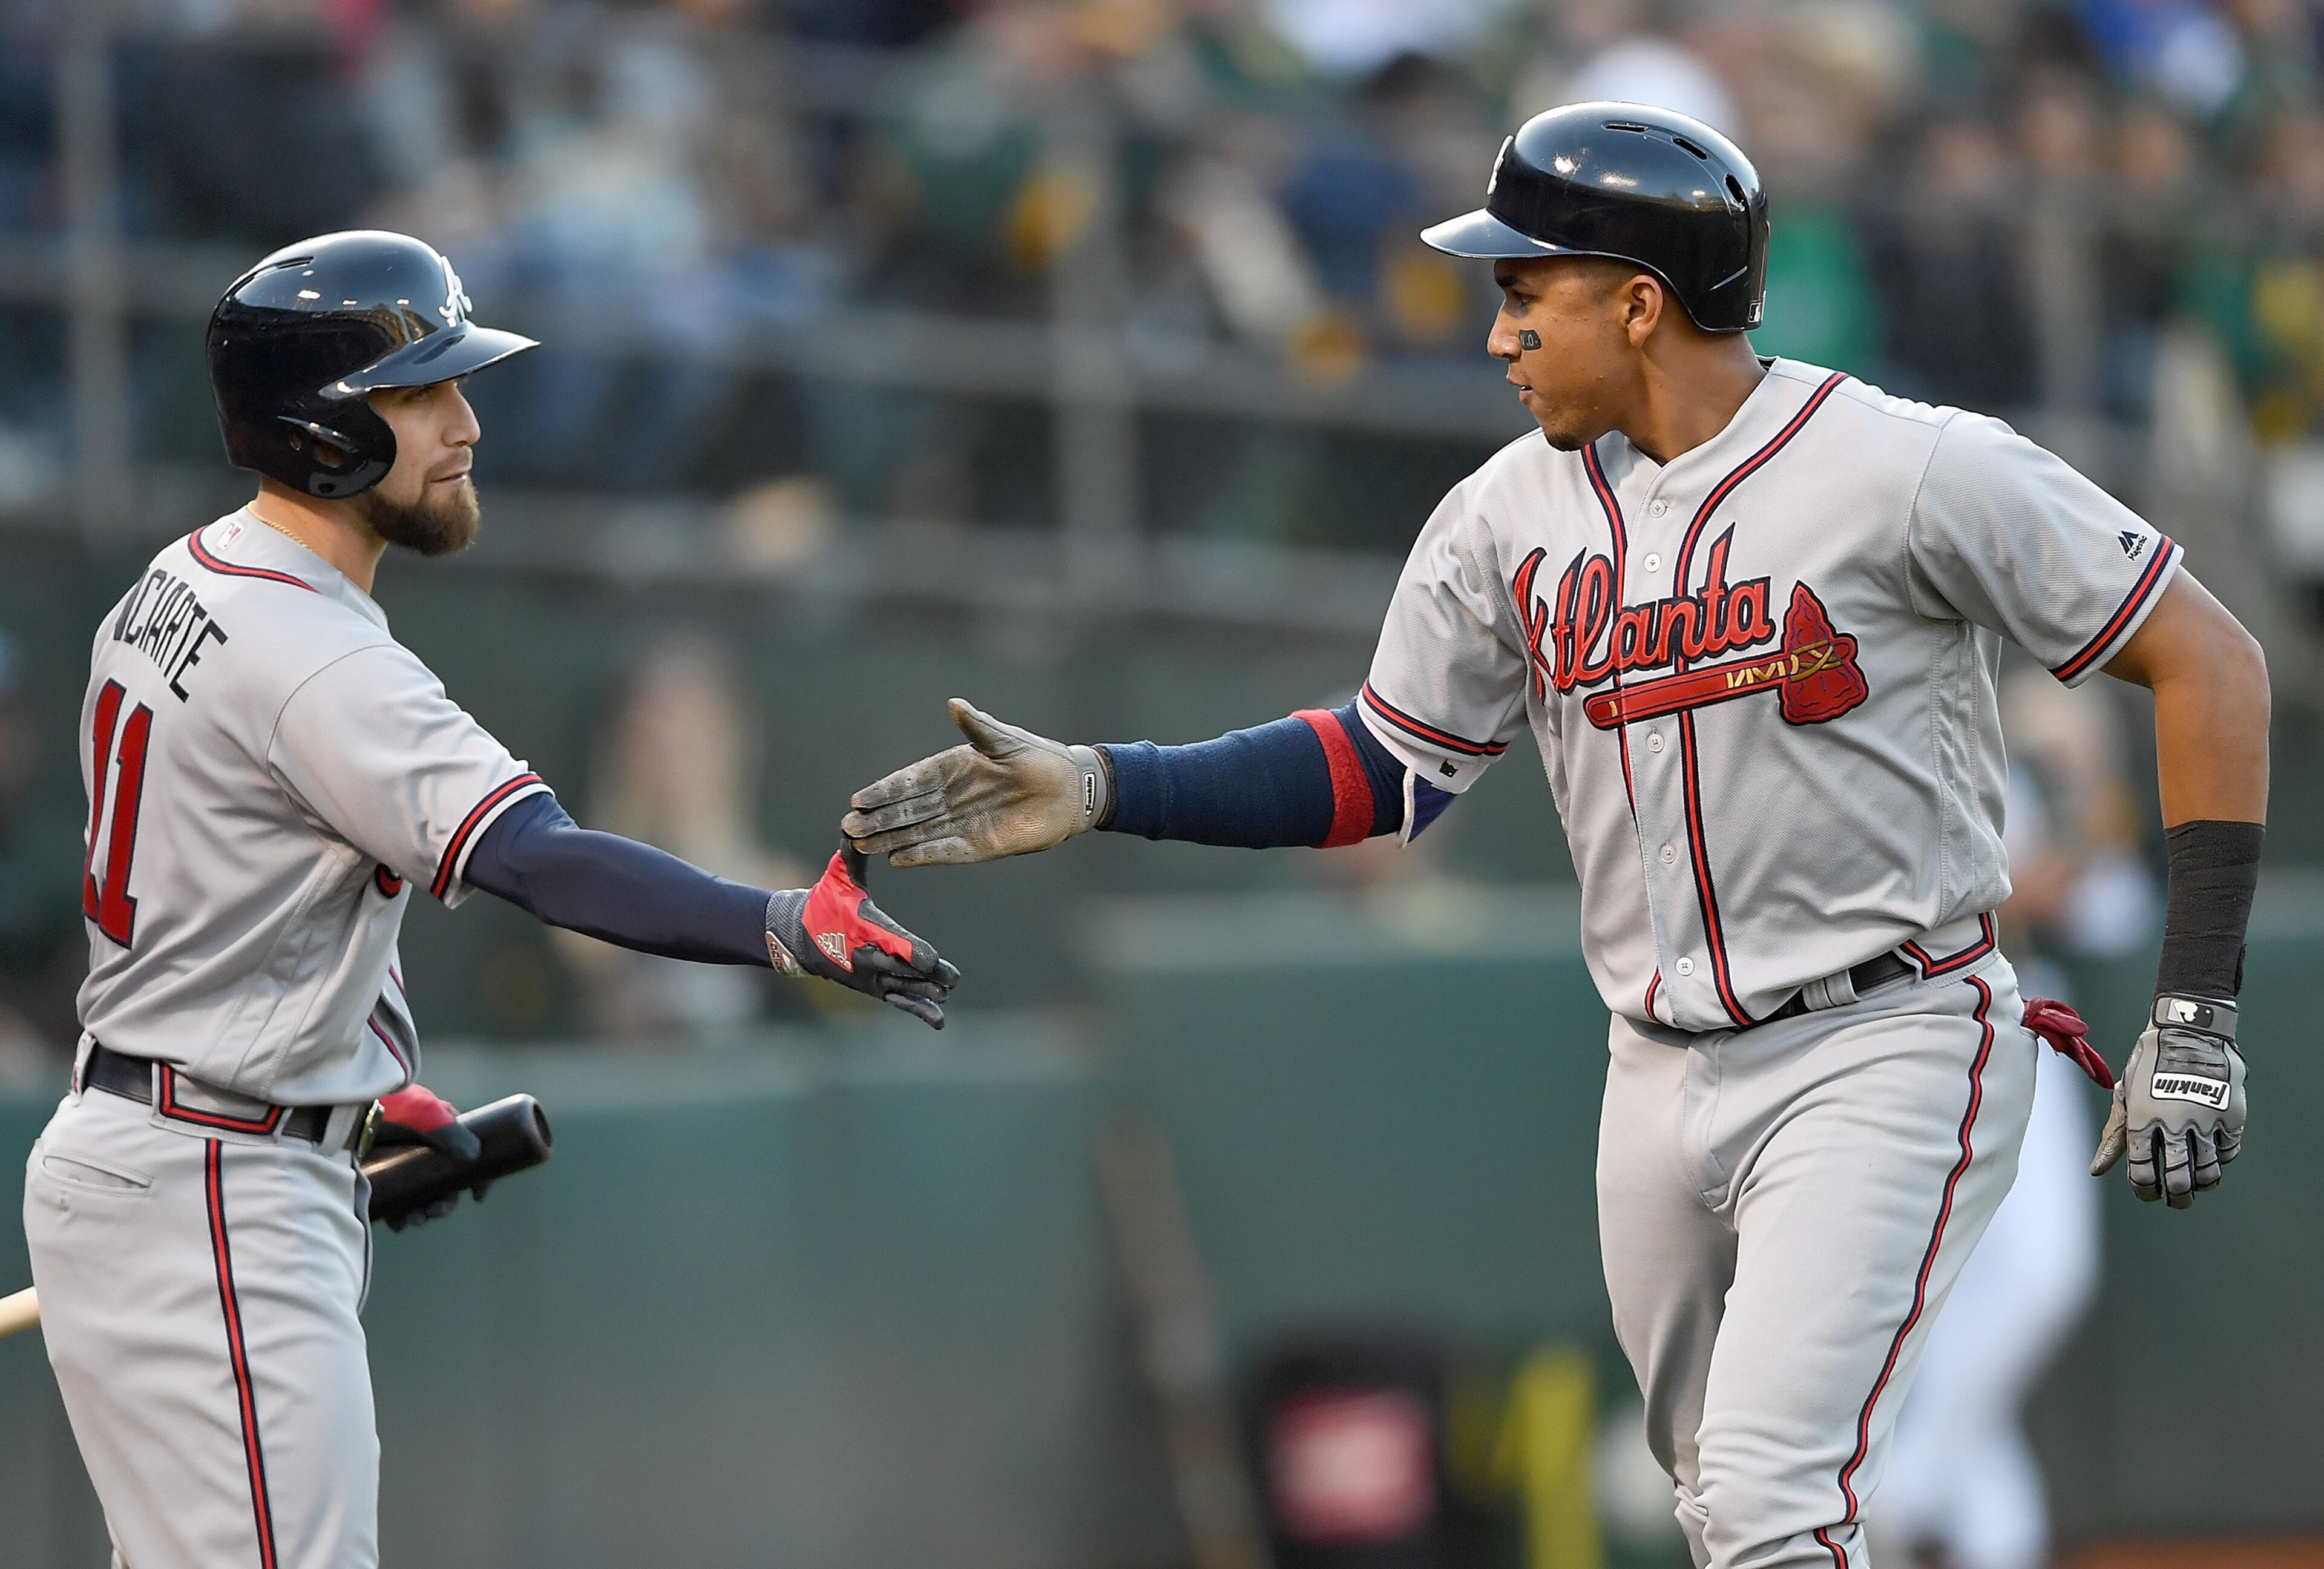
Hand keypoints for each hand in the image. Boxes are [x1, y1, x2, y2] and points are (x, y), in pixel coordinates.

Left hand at [372, 1083, 479, 1230]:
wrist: (348, 1110)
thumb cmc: (391, 1107)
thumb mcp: (426, 1113)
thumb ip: (453, 1132)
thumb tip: (474, 1155)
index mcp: (442, 1133)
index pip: (468, 1158)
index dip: (476, 1178)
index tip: (477, 1197)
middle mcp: (425, 1151)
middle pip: (444, 1184)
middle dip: (443, 1203)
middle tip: (433, 1213)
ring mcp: (402, 1165)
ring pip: (420, 1196)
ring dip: (422, 1213)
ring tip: (413, 1220)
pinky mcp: (381, 1177)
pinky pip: (396, 1202)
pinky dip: (400, 1215)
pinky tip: (396, 1222)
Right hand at [765, 847, 962, 1027]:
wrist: (800, 936)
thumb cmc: (826, 900)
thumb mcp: (838, 874)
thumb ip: (852, 851)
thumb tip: (852, 819)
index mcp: (865, 929)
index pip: (892, 942)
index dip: (912, 951)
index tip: (931, 957)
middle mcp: (868, 957)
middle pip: (903, 970)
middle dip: (926, 974)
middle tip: (952, 978)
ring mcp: (872, 977)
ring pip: (904, 988)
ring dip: (926, 992)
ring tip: (947, 993)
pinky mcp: (876, 988)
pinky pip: (900, 1002)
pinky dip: (918, 1011)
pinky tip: (940, 1021)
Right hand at [842, 698, 1107, 867]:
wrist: (1071, 790)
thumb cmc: (1039, 758)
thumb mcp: (1006, 740)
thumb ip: (977, 727)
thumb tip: (954, 703)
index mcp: (952, 768)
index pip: (910, 781)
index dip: (884, 791)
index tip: (858, 799)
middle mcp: (951, 797)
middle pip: (907, 810)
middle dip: (878, 818)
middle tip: (849, 827)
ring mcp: (962, 822)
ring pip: (918, 832)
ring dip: (891, 838)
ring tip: (861, 846)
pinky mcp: (978, 845)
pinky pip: (944, 851)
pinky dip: (922, 855)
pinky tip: (897, 859)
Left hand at [2090, 995, 2246, 1207]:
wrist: (2187, 1030)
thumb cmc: (2149, 1063)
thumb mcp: (2126, 1095)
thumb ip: (2115, 1135)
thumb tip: (2096, 1170)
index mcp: (2141, 1120)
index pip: (2141, 1172)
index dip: (2144, 1189)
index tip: (2147, 1193)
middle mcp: (2174, 1124)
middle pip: (2178, 1180)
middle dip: (2177, 1197)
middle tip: (2177, 1199)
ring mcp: (2205, 1120)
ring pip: (2208, 1172)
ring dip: (2202, 1183)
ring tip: (2198, 1183)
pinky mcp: (2231, 1114)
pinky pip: (2228, 1151)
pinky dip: (2221, 1158)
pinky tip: (2212, 1155)